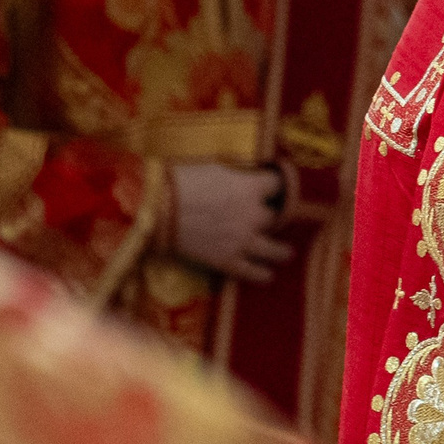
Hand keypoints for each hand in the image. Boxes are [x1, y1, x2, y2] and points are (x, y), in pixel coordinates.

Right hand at [170, 162, 293, 282]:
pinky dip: (261, 274)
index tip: (275, 186)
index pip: (278, 184)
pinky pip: (251, 272)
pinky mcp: (226, 261)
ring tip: (287, 253)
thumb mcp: (215, 168)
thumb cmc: (182, 181)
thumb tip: (244, 174)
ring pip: (274, 250)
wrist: (157, 209)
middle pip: (274, 216)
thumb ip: (236, 175)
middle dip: (270, 215)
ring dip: (281, 251)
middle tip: (269, 217)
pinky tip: (267, 275)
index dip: (276, 184)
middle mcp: (253, 216)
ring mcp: (242, 241)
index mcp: (251, 188)